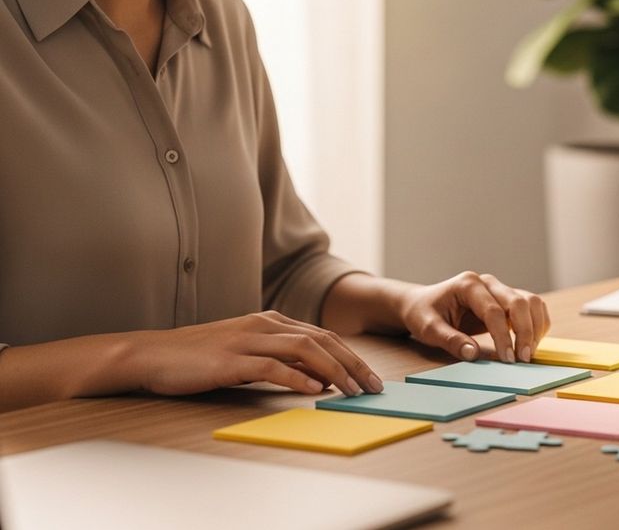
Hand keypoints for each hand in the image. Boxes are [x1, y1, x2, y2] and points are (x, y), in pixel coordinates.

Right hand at [132, 311, 383, 396]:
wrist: (152, 355)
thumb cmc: (200, 358)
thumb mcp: (248, 354)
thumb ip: (281, 360)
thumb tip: (319, 377)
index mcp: (271, 321)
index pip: (324, 336)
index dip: (352, 356)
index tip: (371, 378)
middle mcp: (264, 325)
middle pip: (322, 340)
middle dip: (353, 363)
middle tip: (374, 387)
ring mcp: (247, 340)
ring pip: (304, 349)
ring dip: (334, 370)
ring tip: (353, 390)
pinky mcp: (230, 359)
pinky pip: (272, 366)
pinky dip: (297, 378)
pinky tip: (315, 390)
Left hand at [393, 271, 549, 362]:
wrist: (422, 304)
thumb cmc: (423, 314)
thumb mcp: (427, 328)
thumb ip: (450, 340)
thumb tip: (472, 354)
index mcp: (468, 284)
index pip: (494, 310)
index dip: (503, 336)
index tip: (508, 360)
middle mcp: (488, 282)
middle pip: (519, 302)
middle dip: (525, 332)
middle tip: (523, 359)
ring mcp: (500, 289)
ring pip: (532, 302)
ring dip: (536, 328)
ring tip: (528, 353)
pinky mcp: (507, 300)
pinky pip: (532, 308)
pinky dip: (537, 325)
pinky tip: (530, 344)